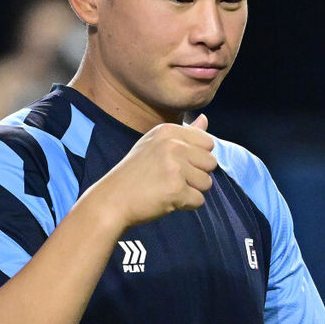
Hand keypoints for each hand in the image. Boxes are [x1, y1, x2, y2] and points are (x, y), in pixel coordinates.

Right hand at [90, 114, 215, 228]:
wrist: (113, 199)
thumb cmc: (136, 172)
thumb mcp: (156, 144)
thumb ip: (185, 133)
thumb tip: (205, 118)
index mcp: (169, 131)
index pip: (208, 142)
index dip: (197, 158)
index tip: (177, 163)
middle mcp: (173, 145)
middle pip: (211, 163)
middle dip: (197, 175)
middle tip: (172, 178)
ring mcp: (175, 167)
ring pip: (207, 183)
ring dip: (192, 191)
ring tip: (168, 188)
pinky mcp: (176, 189)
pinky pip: (199, 201)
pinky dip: (186, 205)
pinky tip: (167, 200)